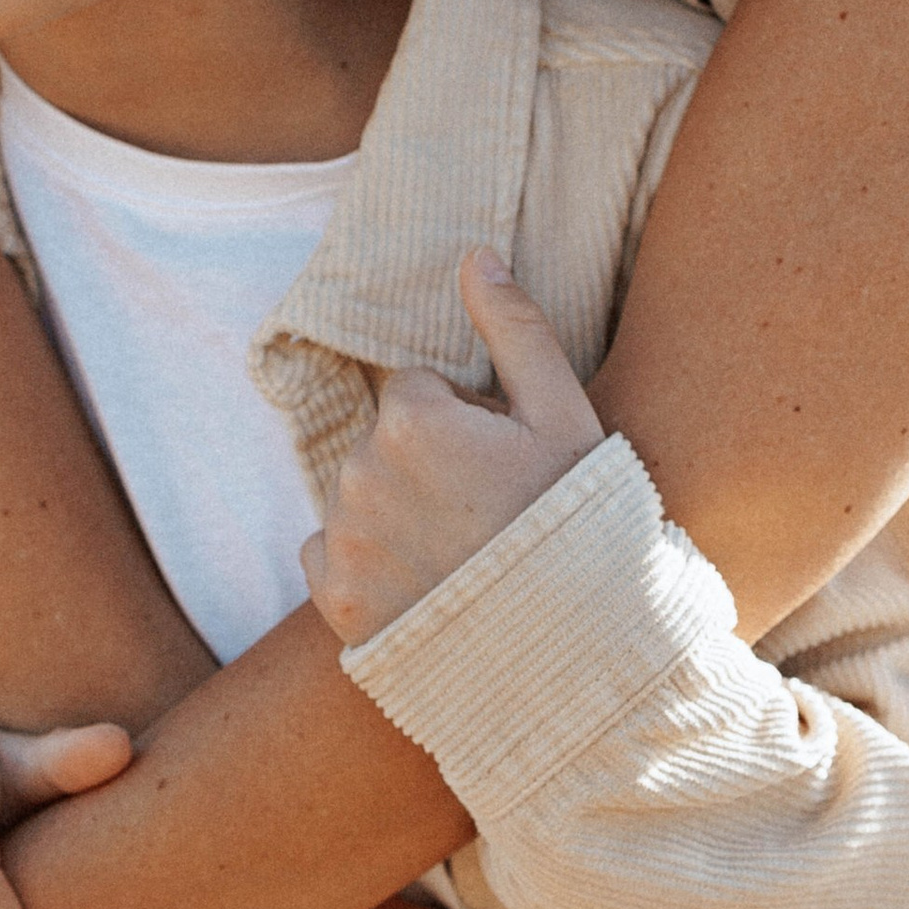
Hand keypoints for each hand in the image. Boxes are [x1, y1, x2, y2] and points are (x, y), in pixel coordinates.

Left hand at [302, 250, 605, 651]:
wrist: (573, 654)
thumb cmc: (578, 528)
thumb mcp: (565, 418)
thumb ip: (514, 328)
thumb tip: (474, 254)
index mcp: (411, 419)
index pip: (418, 393)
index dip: (467, 425)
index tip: (503, 466)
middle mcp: (360, 473)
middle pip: (385, 444)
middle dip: (426, 466)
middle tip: (489, 514)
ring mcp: (343, 541)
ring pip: (359, 498)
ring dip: (395, 514)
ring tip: (463, 556)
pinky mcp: (334, 601)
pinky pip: (330, 556)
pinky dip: (365, 566)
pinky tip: (423, 587)